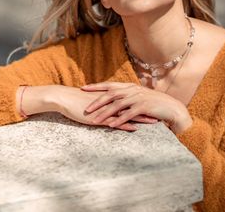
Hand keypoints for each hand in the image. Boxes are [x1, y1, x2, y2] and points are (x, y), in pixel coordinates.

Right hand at [29, 85, 157, 130]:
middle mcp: (111, 101)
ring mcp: (106, 109)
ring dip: (141, 117)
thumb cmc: (76, 100)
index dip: (143, 102)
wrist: (63, 98)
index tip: (155, 104)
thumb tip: (111, 104)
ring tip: (154, 122)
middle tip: (161, 112)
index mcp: (111, 96)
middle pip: (133, 105)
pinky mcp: (99, 117)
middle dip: (148, 109)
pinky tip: (134, 128)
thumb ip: (104, 101)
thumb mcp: (94, 100)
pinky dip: (125, 124)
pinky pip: (115, 121)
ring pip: (127, 113)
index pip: (130, 99)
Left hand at [81, 82, 192, 133]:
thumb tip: (114, 99)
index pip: (110, 85)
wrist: (172, 108)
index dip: (96, 87)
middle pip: (111, 94)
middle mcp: (133, 90)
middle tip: (85, 109)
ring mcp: (139, 98)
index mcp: (131, 87)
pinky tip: (111, 126)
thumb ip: (128, 97)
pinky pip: (128, 114)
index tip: (83, 88)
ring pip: (117, 105)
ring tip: (94, 121)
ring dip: (104, 113)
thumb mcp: (140, 97)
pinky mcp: (144, 107)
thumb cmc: (155, 105)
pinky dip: (119, 120)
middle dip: (96, 101)